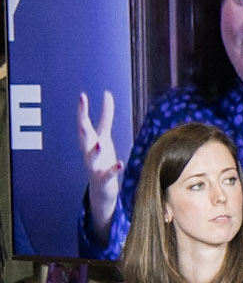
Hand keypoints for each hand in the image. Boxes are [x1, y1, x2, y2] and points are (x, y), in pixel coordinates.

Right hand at [76, 90, 122, 238]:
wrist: (101, 188)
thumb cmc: (102, 158)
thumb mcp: (104, 135)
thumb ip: (106, 116)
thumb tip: (107, 94)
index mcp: (89, 141)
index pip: (83, 123)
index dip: (82, 110)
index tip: (82, 96)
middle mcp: (89, 152)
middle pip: (83, 139)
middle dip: (82, 129)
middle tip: (81, 119)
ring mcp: (95, 166)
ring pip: (91, 158)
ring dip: (95, 151)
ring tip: (100, 143)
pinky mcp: (104, 179)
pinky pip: (108, 174)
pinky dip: (113, 169)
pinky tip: (120, 163)